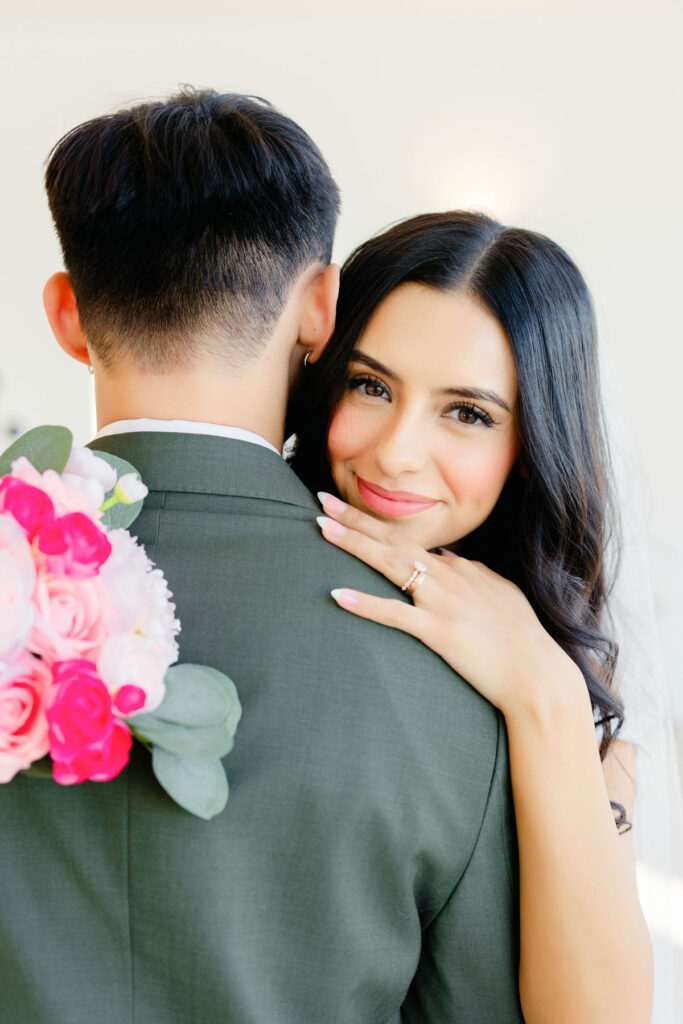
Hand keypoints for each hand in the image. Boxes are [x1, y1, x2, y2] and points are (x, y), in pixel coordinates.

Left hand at [316, 492, 585, 716]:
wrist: (538, 674)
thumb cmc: (521, 639)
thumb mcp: (498, 593)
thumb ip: (472, 574)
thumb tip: (447, 559)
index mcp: (460, 568)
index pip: (410, 539)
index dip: (376, 523)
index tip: (348, 509)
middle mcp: (448, 577)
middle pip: (393, 539)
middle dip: (356, 518)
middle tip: (322, 499)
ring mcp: (442, 602)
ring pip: (390, 564)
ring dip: (354, 544)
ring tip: (322, 527)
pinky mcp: (439, 631)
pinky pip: (395, 615)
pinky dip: (366, 604)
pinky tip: (337, 595)